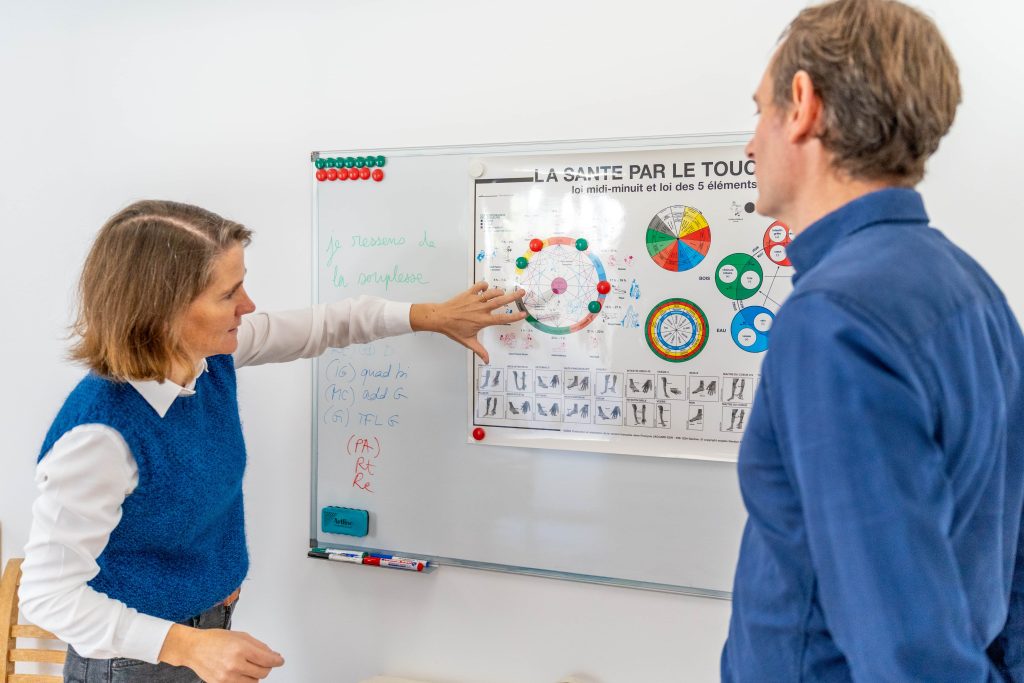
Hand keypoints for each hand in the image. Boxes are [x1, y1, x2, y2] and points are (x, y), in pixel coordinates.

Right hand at [159, 624, 283, 681]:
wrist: (193, 648)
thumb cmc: (214, 639)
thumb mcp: (241, 636)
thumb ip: (259, 646)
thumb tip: (273, 655)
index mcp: (241, 649)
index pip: (267, 659)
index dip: (277, 661)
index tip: (280, 660)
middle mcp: (234, 664)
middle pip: (263, 673)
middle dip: (267, 667)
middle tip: (265, 661)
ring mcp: (227, 677)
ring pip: (254, 682)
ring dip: (256, 675)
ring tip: (250, 666)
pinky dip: (246, 680)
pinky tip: (242, 672)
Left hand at [410, 281, 526, 362]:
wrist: (440, 317)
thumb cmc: (453, 330)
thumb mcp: (468, 341)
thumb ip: (479, 350)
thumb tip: (487, 361)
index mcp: (483, 320)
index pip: (502, 319)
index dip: (514, 317)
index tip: (524, 314)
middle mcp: (481, 309)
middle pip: (500, 301)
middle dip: (513, 296)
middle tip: (522, 292)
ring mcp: (475, 300)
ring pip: (491, 293)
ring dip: (499, 291)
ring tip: (504, 292)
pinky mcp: (468, 294)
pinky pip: (479, 287)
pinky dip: (484, 285)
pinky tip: (486, 288)